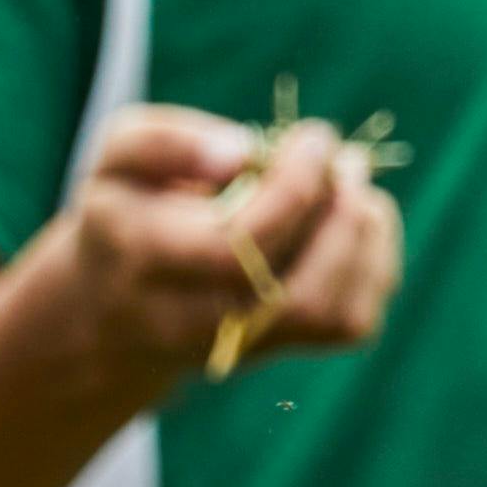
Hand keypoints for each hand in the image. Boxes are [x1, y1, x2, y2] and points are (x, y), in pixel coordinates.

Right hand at [60, 107, 396, 392]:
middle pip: (294, 293)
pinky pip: (352, 321)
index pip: (237, 246)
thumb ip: (163, 140)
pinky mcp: (279, 350)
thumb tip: (240, 152)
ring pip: (333, 313)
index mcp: (145, 263)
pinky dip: (372, 261)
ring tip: (349, 186)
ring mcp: (239, 346)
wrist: (114, 311)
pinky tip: (349, 222)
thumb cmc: (124, 214)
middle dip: (339, 214)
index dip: (294, 187)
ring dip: (362, 236)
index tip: (314, 137)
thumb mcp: (116, 159)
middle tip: (342, 160)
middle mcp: (190, 323)